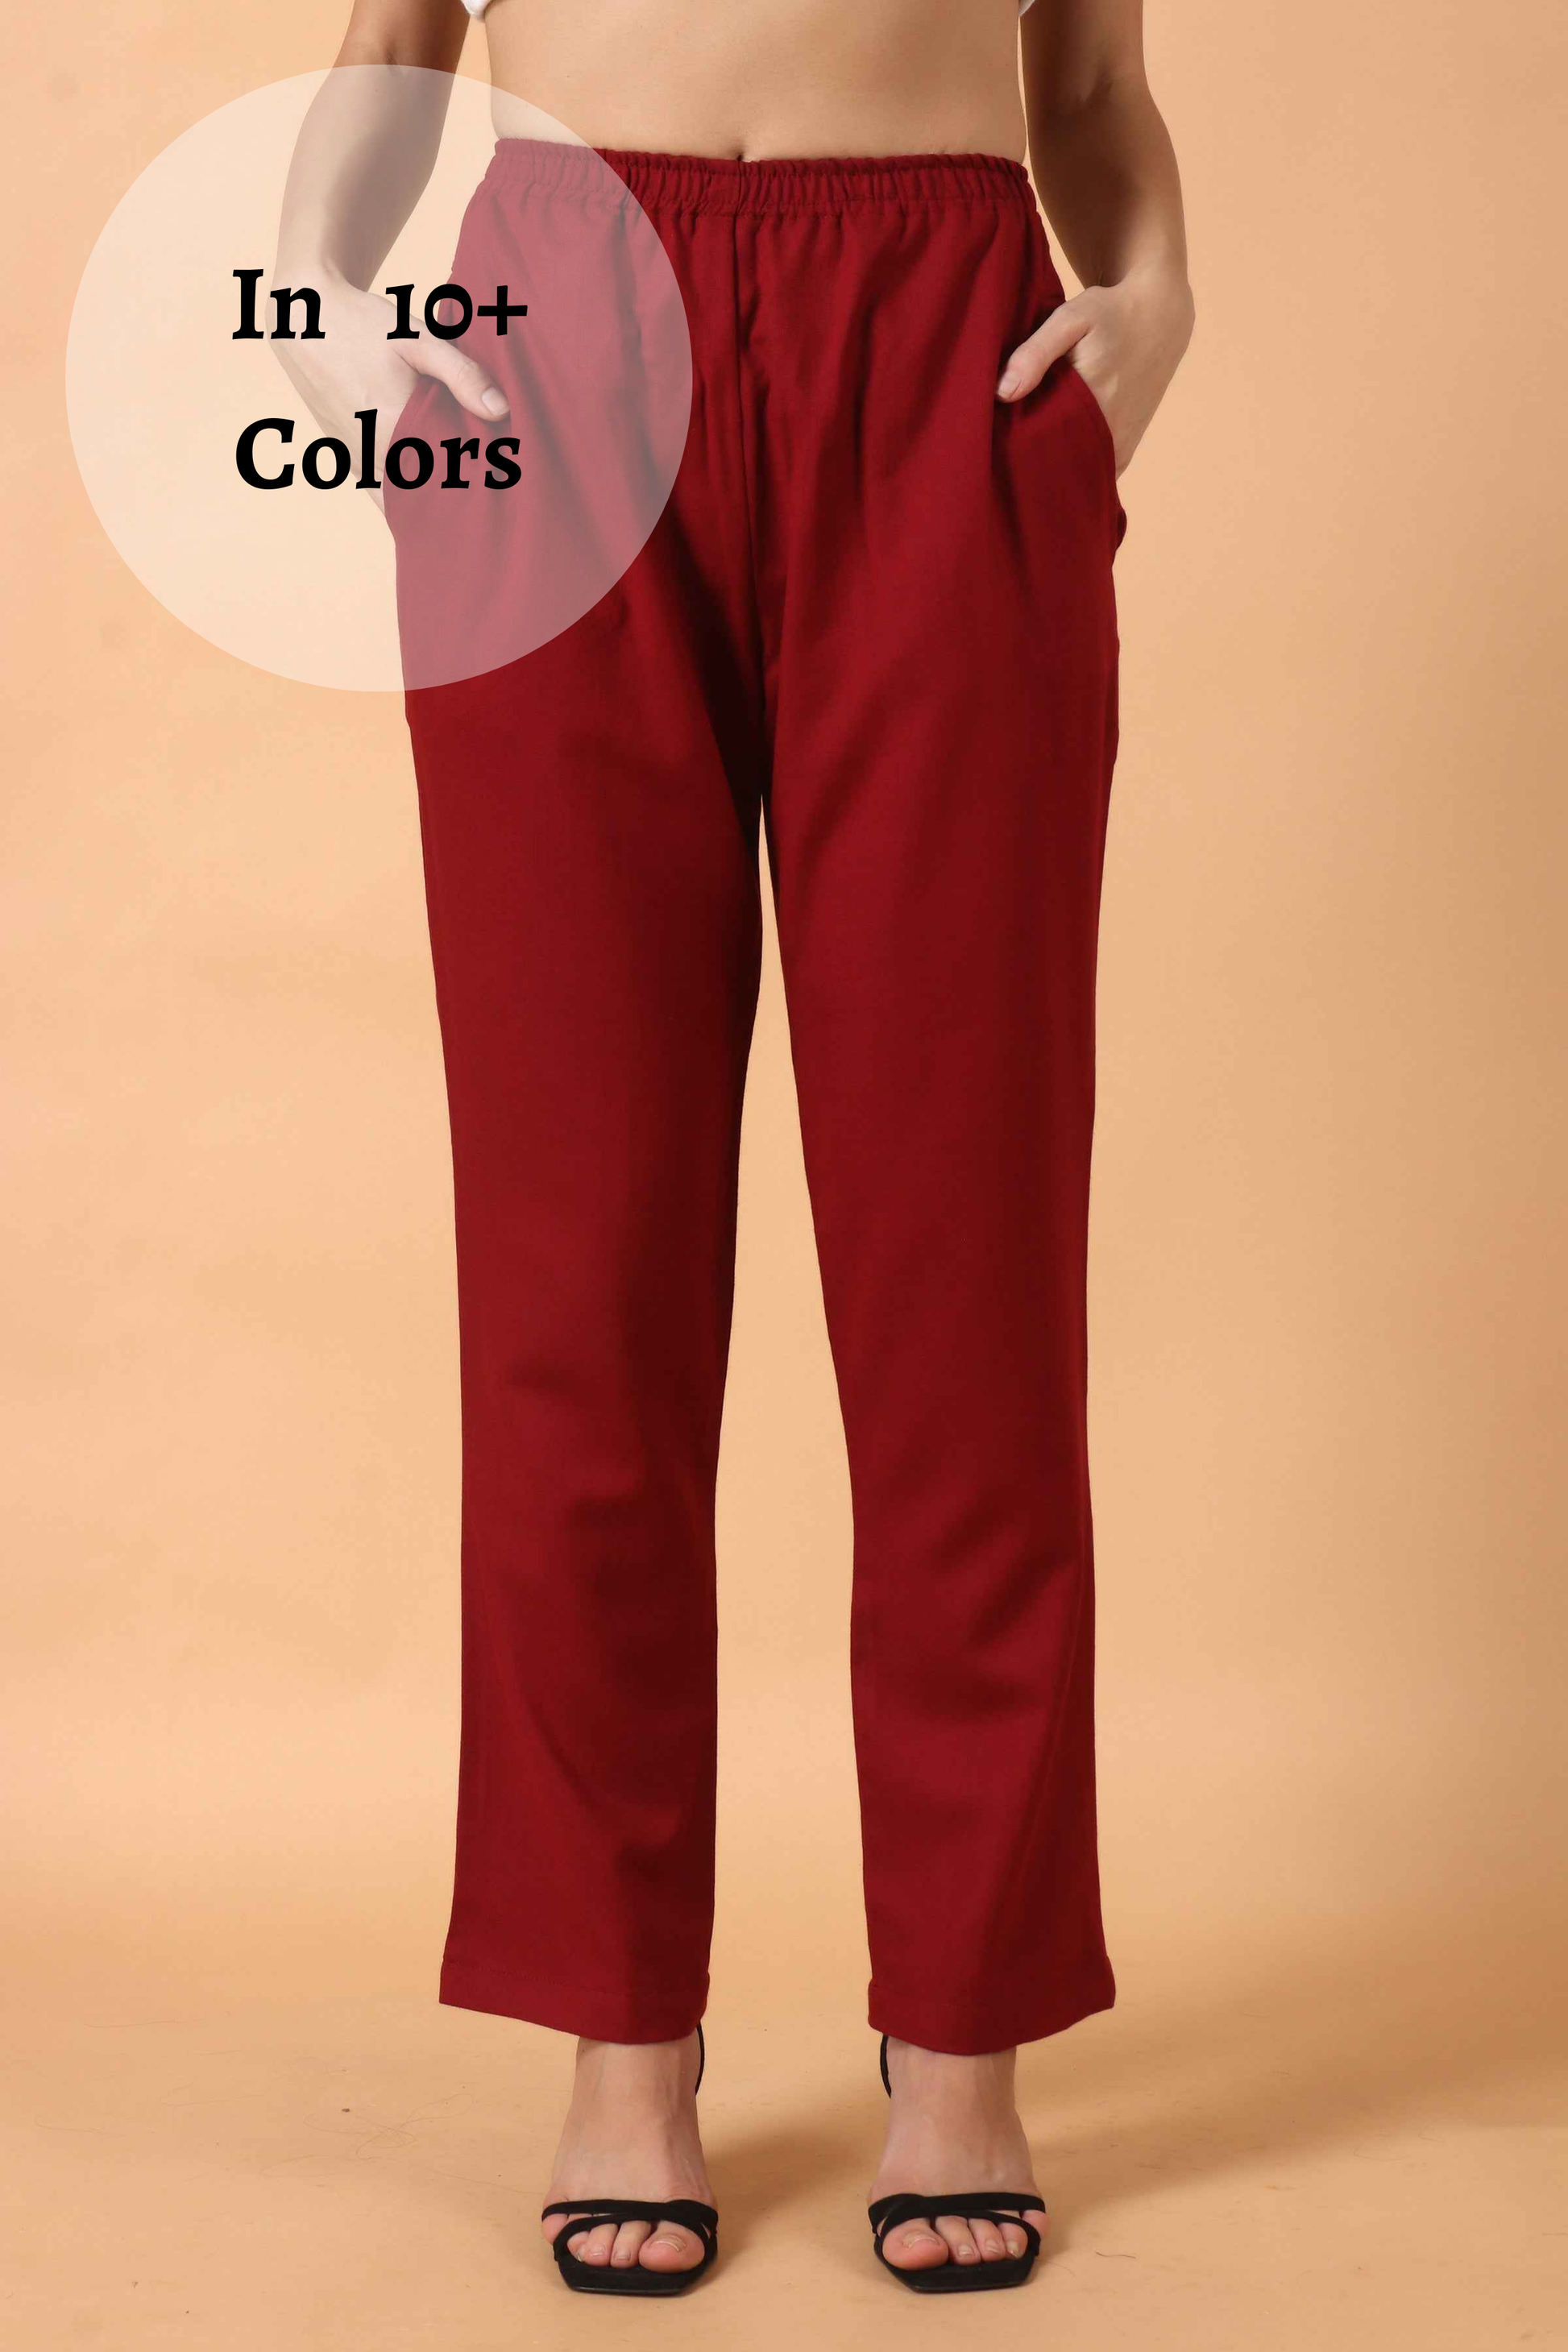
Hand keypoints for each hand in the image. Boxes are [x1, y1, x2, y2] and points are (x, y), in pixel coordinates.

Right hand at [271, 274, 508, 513]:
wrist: (303, 318)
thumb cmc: (363, 325)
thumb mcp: (417, 339)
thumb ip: (461, 374)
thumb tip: (501, 411)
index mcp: (394, 431)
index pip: (445, 482)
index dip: (473, 490)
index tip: (498, 486)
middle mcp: (371, 454)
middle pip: (424, 498)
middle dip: (454, 501)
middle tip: (488, 499)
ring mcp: (355, 459)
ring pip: (400, 500)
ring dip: (427, 501)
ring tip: (459, 498)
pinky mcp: (347, 455)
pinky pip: (380, 491)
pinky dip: (404, 495)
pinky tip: (426, 489)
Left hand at [996, 266, 1193, 474]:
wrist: (1161, 319)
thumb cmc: (1111, 314)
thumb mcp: (1071, 318)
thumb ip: (1036, 353)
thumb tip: (1002, 393)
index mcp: (1093, 399)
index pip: (1039, 440)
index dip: (1012, 441)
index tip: (994, 435)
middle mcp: (1109, 430)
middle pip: (1055, 463)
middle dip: (1028, 459)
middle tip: (1002, 447)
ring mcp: (1120, 447)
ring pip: (1074, 473)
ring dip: (1050, 468)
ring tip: (1024, 453)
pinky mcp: (1125, 453)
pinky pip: (1091, 474)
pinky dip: (1071, 469)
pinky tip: (1051, 457)